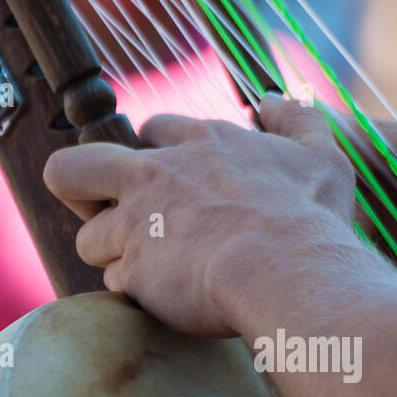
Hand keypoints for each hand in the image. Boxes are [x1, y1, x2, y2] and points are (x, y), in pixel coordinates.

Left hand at [43, 97, 355, 335]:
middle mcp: (155, 176)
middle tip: (111, 217)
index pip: (149, 133)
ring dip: (116, 256)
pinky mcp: (133, 272)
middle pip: (73, 169)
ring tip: (154, 272)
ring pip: (90, 239)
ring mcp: (136, 225)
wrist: (289, 272)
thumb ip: (298, 120)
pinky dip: (137, 293)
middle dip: (80, 192)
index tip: (171, 184)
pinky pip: (115, 283)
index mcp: (198, 143)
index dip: (154, 158)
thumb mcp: (323, 157)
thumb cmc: (311, 219)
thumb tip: (272, 99)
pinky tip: (169, 298)